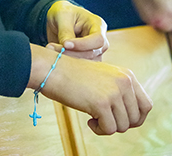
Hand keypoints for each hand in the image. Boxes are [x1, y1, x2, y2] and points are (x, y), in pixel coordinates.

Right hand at [29, 45, 152, 134]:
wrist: (53, 69)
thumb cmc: (75, 75)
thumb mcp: (104, 78)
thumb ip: (120, 92)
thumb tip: (134, 118)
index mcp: (127, 75)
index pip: (146, 105)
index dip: (136, 118)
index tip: (120, 119)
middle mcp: (124, 81)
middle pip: (136, 118)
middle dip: (120, 124)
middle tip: (104, 119)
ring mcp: (114, 91)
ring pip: (123, 126)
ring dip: (108, 127)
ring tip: (94, 117)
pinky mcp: (102, 103)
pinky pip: (109, 129)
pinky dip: (99, 130)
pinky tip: (89, 120)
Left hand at [46, 0, 108, 59]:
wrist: (59, 19)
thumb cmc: (64, 13)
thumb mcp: (62, 16)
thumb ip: (65, 31)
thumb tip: (66, 47)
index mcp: (97, 25)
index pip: (98, 39)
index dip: (83, 44)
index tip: (65, 44)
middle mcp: (99, 41)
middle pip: (92, 53)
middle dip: (71, 53)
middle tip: (51, 47)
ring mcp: (94, 52)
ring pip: (85, 63)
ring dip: (67, 59)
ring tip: (51, 49)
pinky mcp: (85, 60)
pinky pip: (79, 66)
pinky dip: (66, 63)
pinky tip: (55, 56)